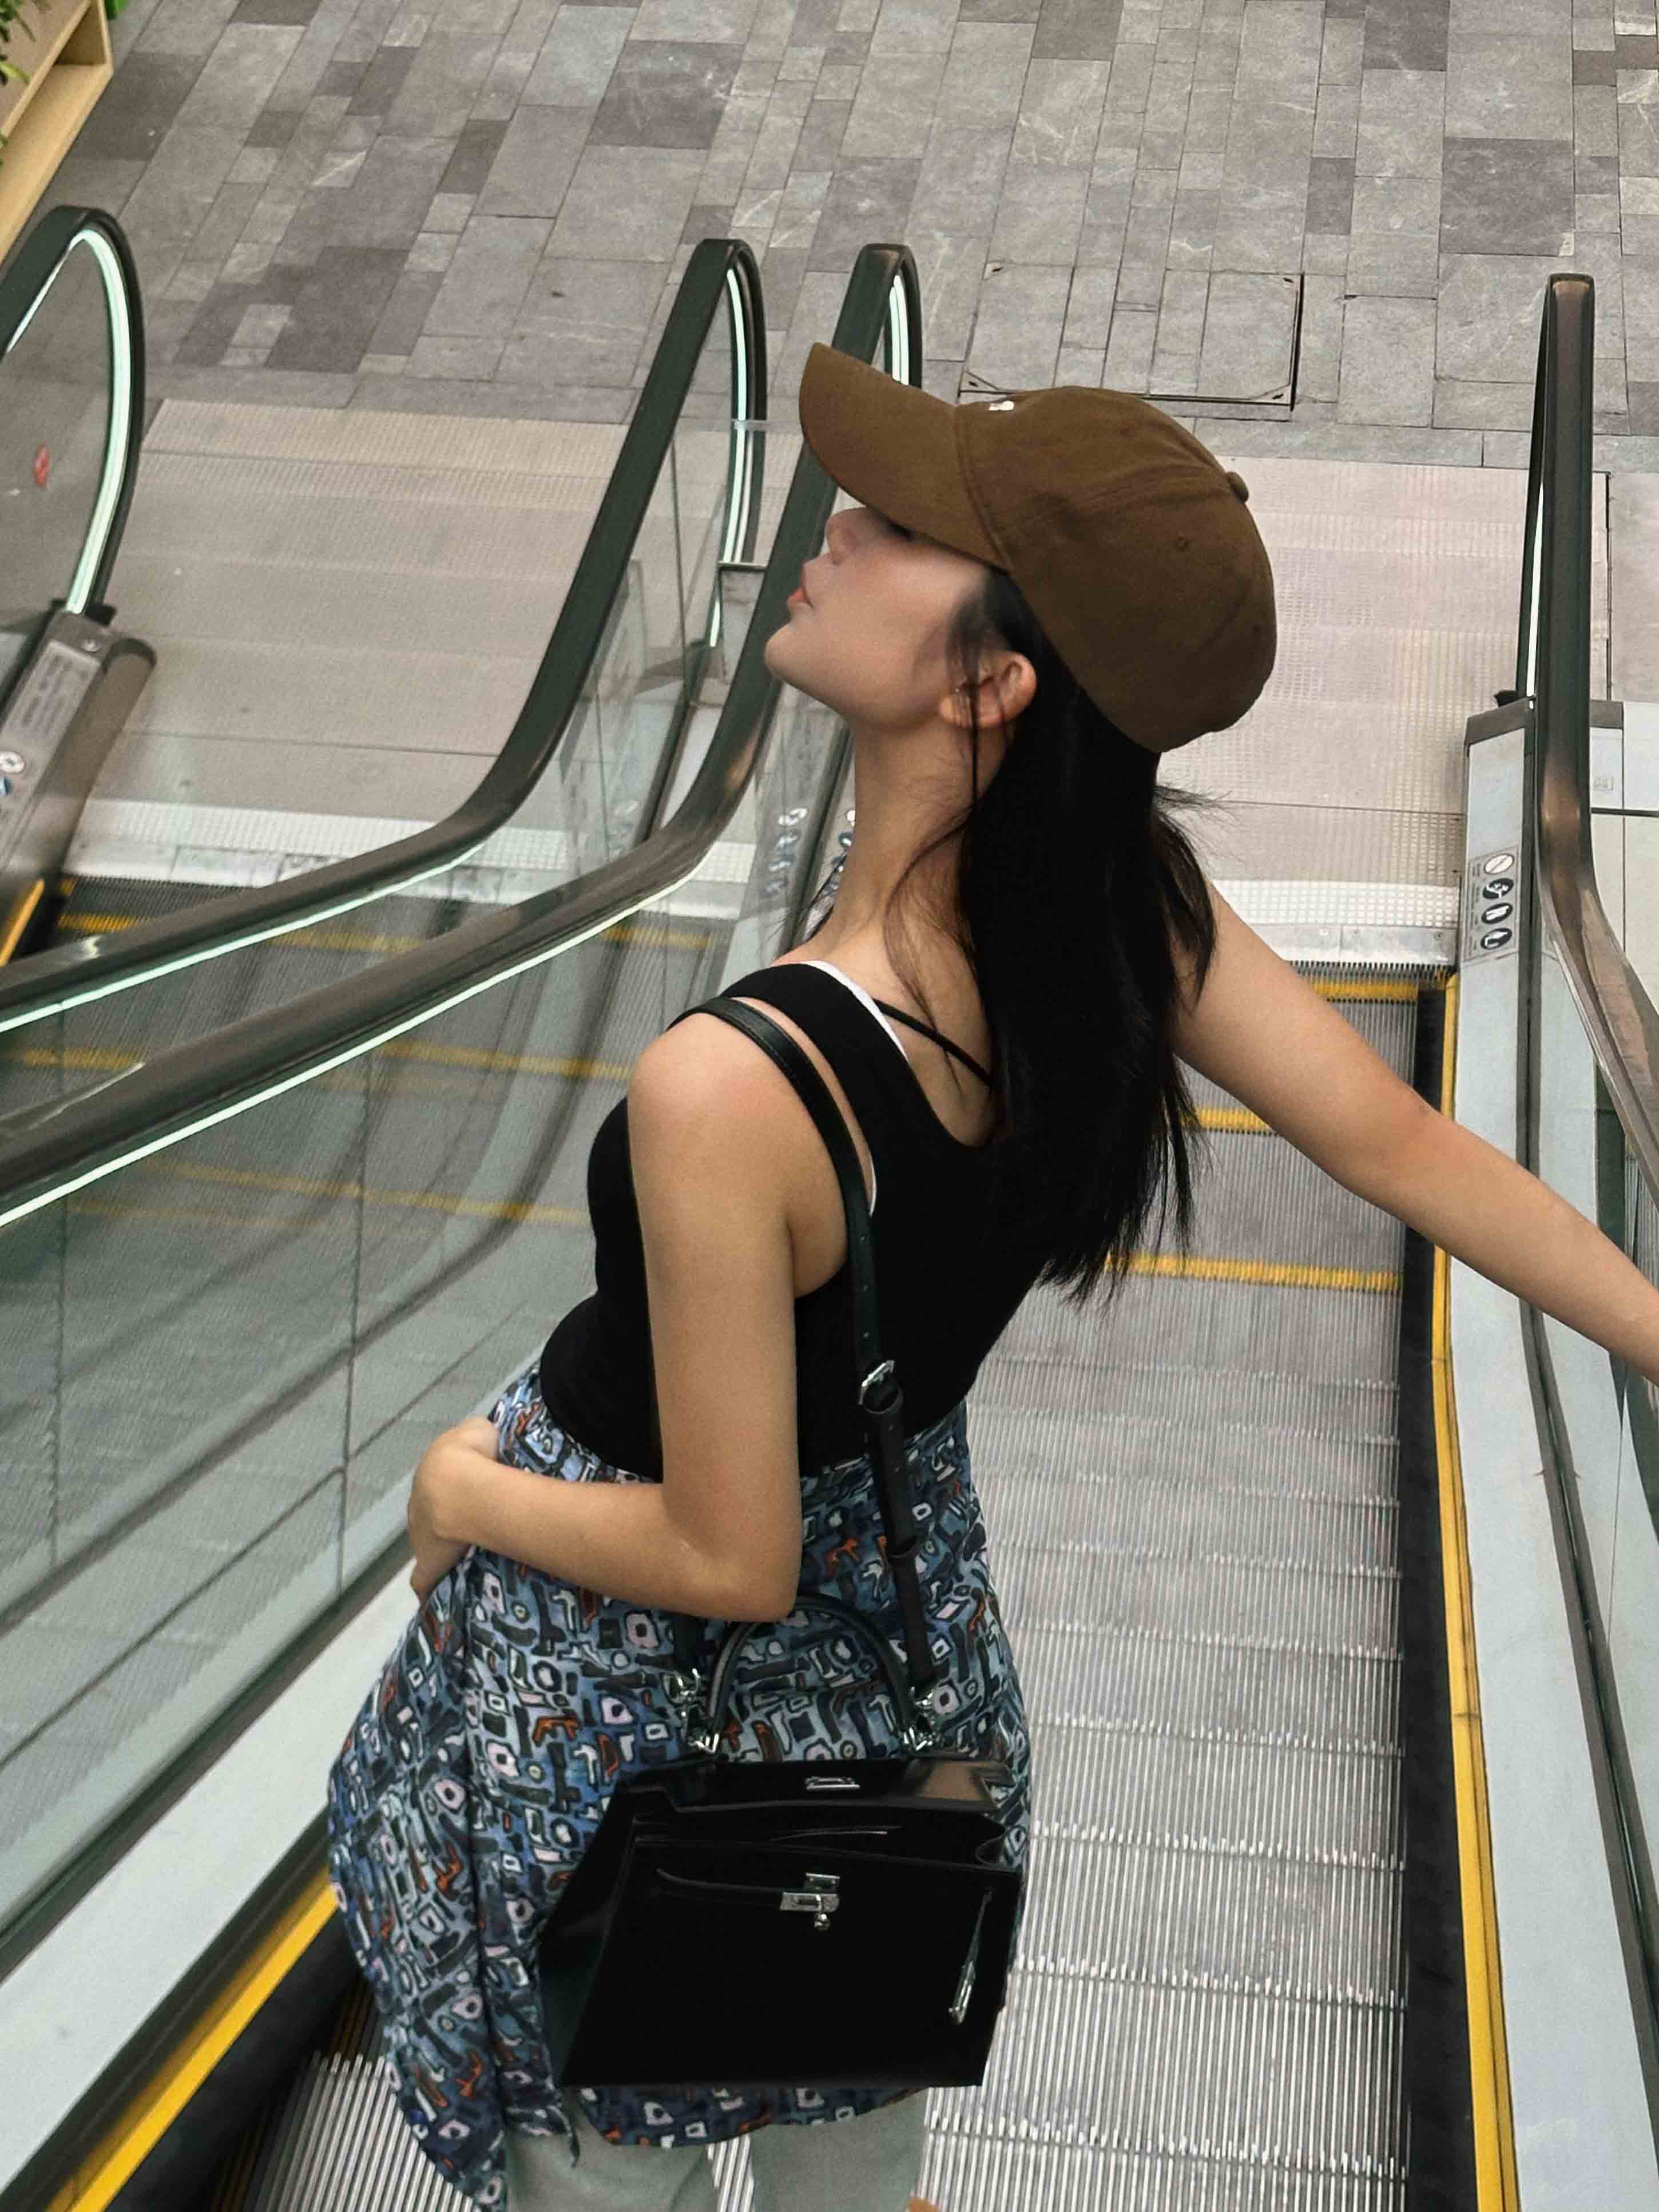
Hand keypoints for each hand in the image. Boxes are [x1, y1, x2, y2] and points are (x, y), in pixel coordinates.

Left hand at [409, 1416, 498, 1601]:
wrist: (459, 1483)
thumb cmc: (473, 1455)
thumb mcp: (478, 1431)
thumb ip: (477, 1438)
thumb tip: (482, 1442)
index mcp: (429, 1477)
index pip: (439, 1486)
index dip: (455, 1492)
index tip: (471, 1497)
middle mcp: (418, 1507)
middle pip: (432, 1516)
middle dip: (449, 1520)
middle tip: (474, 1526)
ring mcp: (420, 1537)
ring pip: (431, 1544)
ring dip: (445, 1547)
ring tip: (468, 1553)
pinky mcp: (428, 1563)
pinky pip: (425, 1579)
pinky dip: (429, 1586)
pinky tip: (434, 1595)